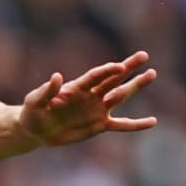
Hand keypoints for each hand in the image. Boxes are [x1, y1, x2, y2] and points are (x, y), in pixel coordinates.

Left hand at [20, 51, 157, 146]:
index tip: (120, 66)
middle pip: (113, 79)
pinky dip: (136, 124)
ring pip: (120, 96)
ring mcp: (97, 109)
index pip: (96, 76)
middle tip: (144, 55)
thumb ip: (46, 90)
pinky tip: (152, 122)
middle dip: (128, 68)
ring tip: (152, 73)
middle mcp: (91, 95)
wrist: (36, 130)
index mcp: (76, 88)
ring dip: (136, 86)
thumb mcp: (34, 101)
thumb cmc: (33, 112)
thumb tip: (56, 76)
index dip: (107, 71)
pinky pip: (121, 125)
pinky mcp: (99, 125)